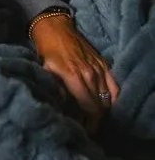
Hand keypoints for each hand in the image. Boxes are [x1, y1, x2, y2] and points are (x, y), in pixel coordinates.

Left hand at [31, 14, 118, 131]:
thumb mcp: (44, 70)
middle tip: (87, 128)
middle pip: (100, 105)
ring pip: (108, 98)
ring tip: (93, 119)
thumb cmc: (47, 50)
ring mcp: (99, 69)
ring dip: (102, 111)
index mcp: (74, 77)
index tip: (84, 130)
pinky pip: (114, 86)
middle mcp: (90, 74)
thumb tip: (61, 106)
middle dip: (95, 120)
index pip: (90, 107)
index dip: (89, 122)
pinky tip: (107, 107)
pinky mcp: (104, 65)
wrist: (56, 28)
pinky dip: (112, 98)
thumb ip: (53, 88)